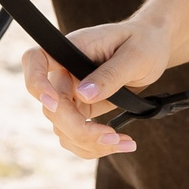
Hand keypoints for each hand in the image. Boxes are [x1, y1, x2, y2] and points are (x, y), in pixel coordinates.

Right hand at [20, 19, 171, 159]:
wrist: (152, 48)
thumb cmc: (143, 42)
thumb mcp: (135, 56)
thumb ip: (110, 75)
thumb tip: (84, 95)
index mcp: (73, 49)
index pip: (35, 60)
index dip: (37, 84)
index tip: (54, 104)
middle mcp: (65, 72)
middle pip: (52, 109)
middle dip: (79, 130)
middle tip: (114, 138)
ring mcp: (72, 93)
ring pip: (62, 129)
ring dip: (90, 144)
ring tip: (125, 143)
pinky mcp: (82, 109)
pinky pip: (75, 135)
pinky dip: (94, 146)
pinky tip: (121, 143)